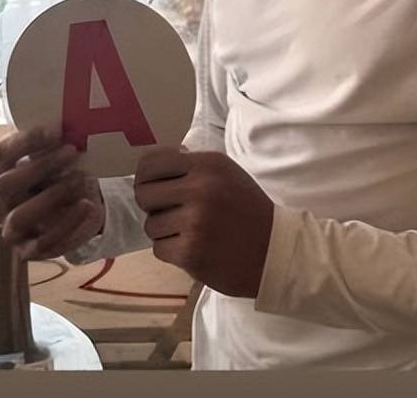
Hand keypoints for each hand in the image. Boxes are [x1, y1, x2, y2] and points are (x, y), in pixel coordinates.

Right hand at [0, 125, 104, 260]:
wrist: (75, 208)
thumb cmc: (58, 175)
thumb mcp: (53, 156)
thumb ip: (52, 145)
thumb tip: (66, 127)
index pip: (2, 153)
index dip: (28, 140)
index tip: (58, 128)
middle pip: (6, 184)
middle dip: (40, 166)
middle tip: (72, 151)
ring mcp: (10, 230)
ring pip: (20, 216)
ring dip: (52, 196)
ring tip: (81, 179)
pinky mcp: (29, 251)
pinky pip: (44, 242)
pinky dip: (69, 223)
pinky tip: (88, 206)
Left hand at [134, 149, 273, 296]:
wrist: (273, 251)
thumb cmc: (247, 209)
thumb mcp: (226, 174)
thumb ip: (192, 167)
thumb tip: (153, 167)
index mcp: (208, 164)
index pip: (151, 163)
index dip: (145, 176)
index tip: (154, 186)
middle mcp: (200, 189)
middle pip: (143, 194)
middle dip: (151, 205)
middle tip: (168, 211)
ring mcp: (194, 222)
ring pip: (150, 225)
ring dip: (164, 231)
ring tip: (188, 232)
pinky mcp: (191, 253)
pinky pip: (159, 249)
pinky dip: (171, 251)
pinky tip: (192, 248)